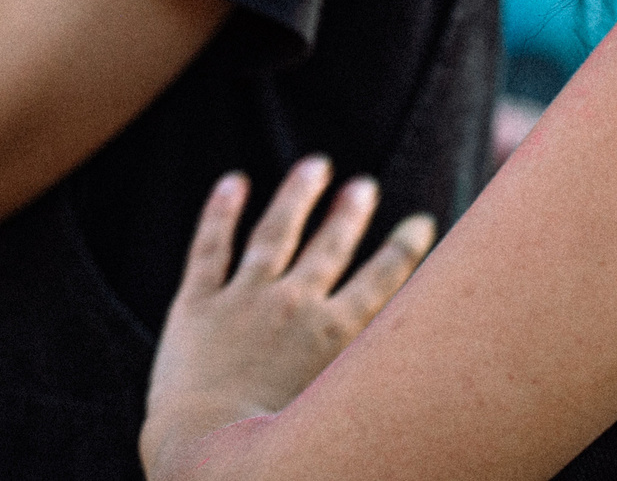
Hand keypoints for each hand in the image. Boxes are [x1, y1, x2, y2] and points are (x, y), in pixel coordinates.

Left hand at [140, 158, 436, 478]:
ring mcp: (244, 299)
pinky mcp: (197, 305)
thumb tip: (409, 362)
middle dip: (350, 213)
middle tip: (363, 186)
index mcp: (334, 334)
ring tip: (314, 165)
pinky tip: (233, 182)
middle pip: (329, 247)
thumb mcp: (338, 409)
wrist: (205, 451)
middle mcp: (294, 305)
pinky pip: (211, 248)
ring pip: (275, 233)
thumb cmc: (275, 448)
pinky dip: (221, 212)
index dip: (403, 248)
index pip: (380, 279)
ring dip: (297, 195)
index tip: (420, 223)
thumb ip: (367, 373)